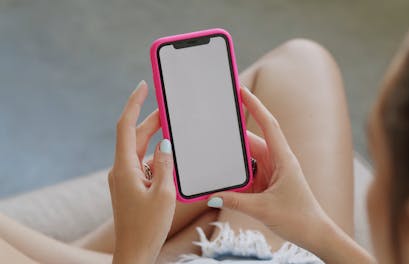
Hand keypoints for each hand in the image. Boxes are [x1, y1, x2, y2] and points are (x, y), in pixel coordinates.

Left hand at [109, 81, 175, 263]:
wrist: (134, 252)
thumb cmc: (148, 227)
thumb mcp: (164, 194)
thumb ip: (165, 164)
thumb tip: (166, 144)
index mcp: (124, 168)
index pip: (125, 126)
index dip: (134, 104)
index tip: (143, 86)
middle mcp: (121, 170)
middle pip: (134, 136)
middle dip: (152, 120)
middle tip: (170, 108)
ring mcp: (124, 178)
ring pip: (139, 149)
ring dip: (155, 138)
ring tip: (173, 128)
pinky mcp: (130, 186)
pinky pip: (143, 163)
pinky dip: (156, 155)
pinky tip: (170, 156)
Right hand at [208, 87, 329, 247]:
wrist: (314, 234)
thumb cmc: (299, 218)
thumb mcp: (262, 209)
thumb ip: (235, 201)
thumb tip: (213, 195)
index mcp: (283, 159)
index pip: (268, 124)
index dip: (255, 105)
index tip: (242, 91)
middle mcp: (278, 161)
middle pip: (252, 142)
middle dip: (234, 139)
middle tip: (215, 131)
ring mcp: (273, 172)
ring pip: (248, 159)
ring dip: (235, 163)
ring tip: (217, 160)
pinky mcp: (268, 183)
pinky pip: (249, 174)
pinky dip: (238, 176)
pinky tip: (226, 181)